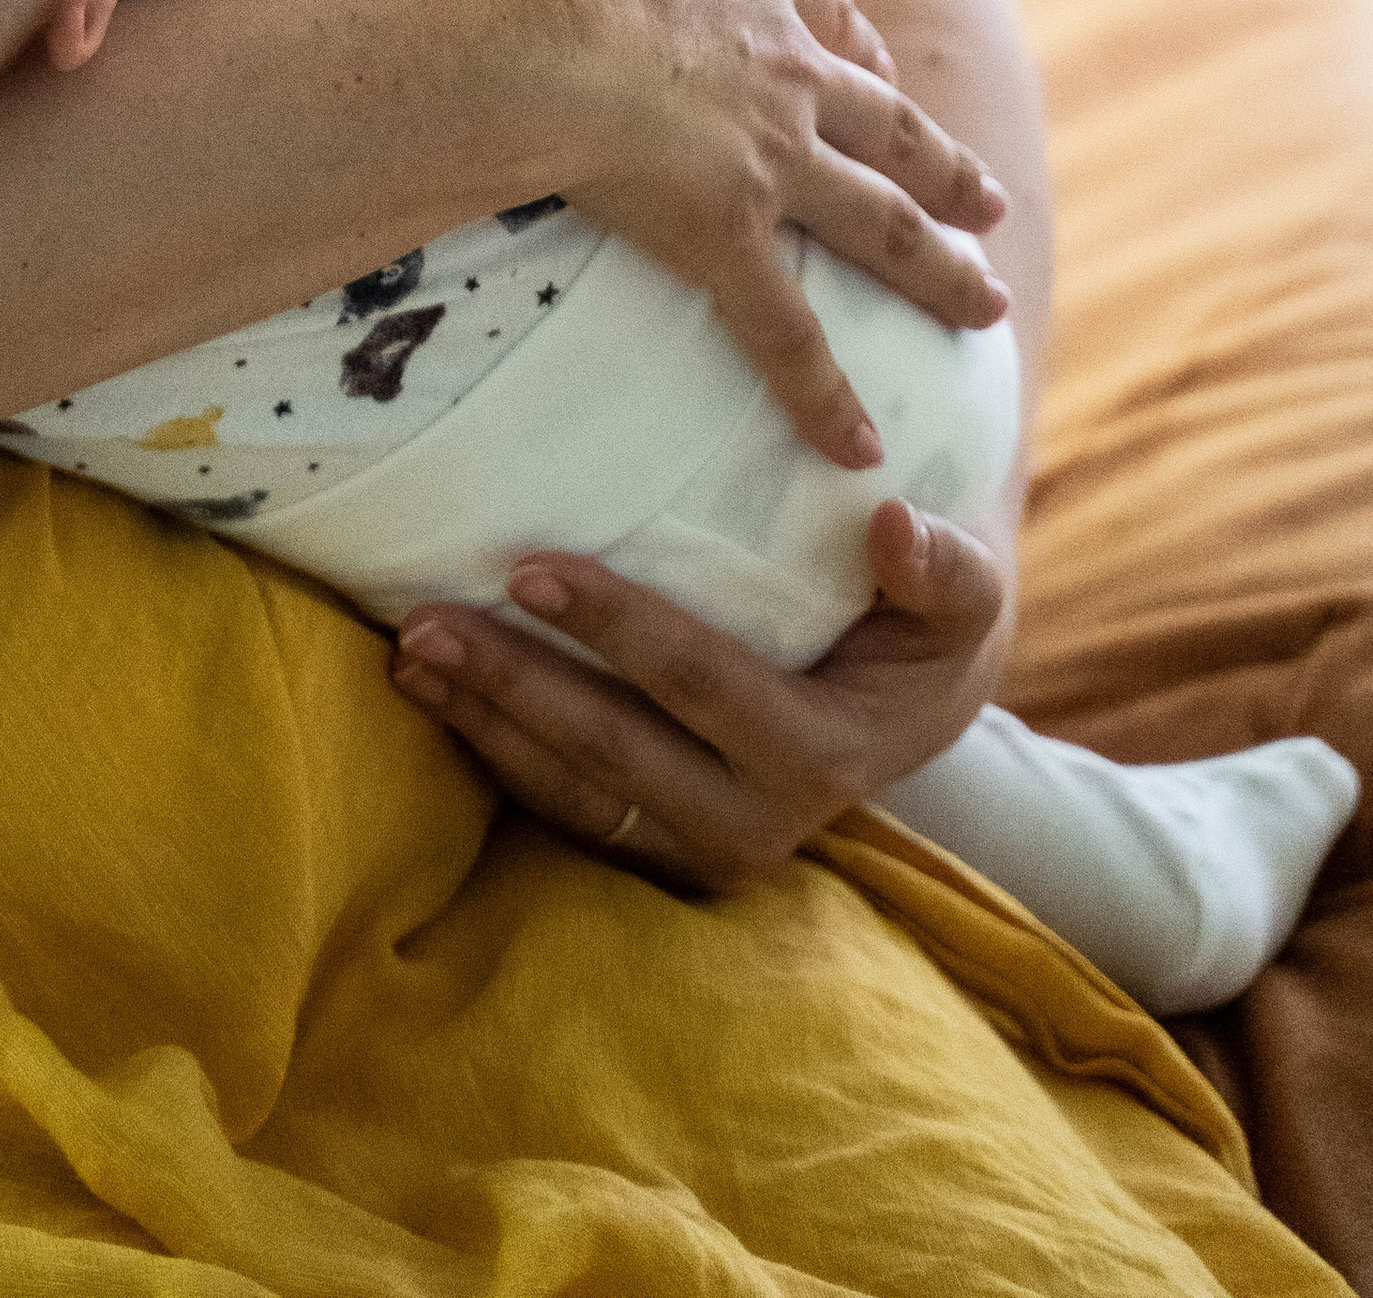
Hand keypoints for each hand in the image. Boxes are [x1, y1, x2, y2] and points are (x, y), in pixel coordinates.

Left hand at [392, 501, 1007, 885]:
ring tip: (408, 656)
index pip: (697, 682)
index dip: (613, 626)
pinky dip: (494, 758)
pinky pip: (566, 812)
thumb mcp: (964, 593)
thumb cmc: (927, 624)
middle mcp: (757, 821)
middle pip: (611, 750)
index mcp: (823, 753)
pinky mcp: (662, 847)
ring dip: (483, 724)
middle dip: (512, 685)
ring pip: (573, 793)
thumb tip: (893, 524)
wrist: (918, 707)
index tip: (528, 567)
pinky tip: (433, 700)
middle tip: (423, 622)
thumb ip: (941, 566)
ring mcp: (702, 845)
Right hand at [487, 0, 1009, 465]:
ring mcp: (771, 157)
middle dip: (936, 165)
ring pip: (876, 223)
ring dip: (933, 270)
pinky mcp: (731, 235)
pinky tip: (862, 450)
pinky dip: (825, 394)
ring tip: (985, 311)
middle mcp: (789, 71)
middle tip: (984, 203)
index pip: (826, 15)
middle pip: (884, 124)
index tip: (879, 67)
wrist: (537, 17)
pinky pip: (787, 333)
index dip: (856, 46)